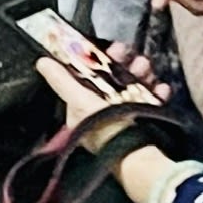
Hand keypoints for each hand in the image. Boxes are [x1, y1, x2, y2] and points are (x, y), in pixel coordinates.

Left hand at [34, 51, 173, 134]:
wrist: (136, 154)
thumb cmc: (104, 129)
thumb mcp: (78, 101)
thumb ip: (61, 81)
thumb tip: (42, 62)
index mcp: (84, 110)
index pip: (90, 78)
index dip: (100, 61)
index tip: (113, 49)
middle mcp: (104, 113)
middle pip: (115, 79)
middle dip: (125, 64)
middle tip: (133, 57)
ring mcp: (126, 118)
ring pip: (135, 87)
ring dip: (142, 74)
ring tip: (146, 68)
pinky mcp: (147, 123)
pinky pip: (153, 102)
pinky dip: (158, 93)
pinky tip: (161, 88)